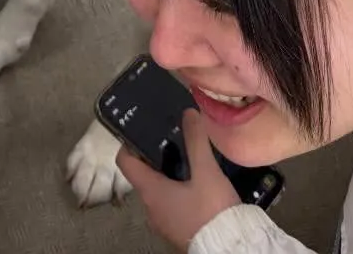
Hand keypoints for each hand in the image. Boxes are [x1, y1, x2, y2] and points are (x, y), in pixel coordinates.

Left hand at [117, 109, 241, 250]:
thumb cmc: (211, 211)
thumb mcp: (207, 172)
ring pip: (158, 191)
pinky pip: (170, 205)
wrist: (228, 249)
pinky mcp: (176, 230)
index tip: (143, 130)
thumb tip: (188, 113)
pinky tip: (198, 183)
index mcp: (150, 191)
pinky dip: (178, 191)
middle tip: (173, 139)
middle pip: (143, 175)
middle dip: (155, 156)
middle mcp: (150, 208)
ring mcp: (162, 222)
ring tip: (189, 159)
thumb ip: (196, 142)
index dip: (129, 143)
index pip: (125, 162)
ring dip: (169, 175)